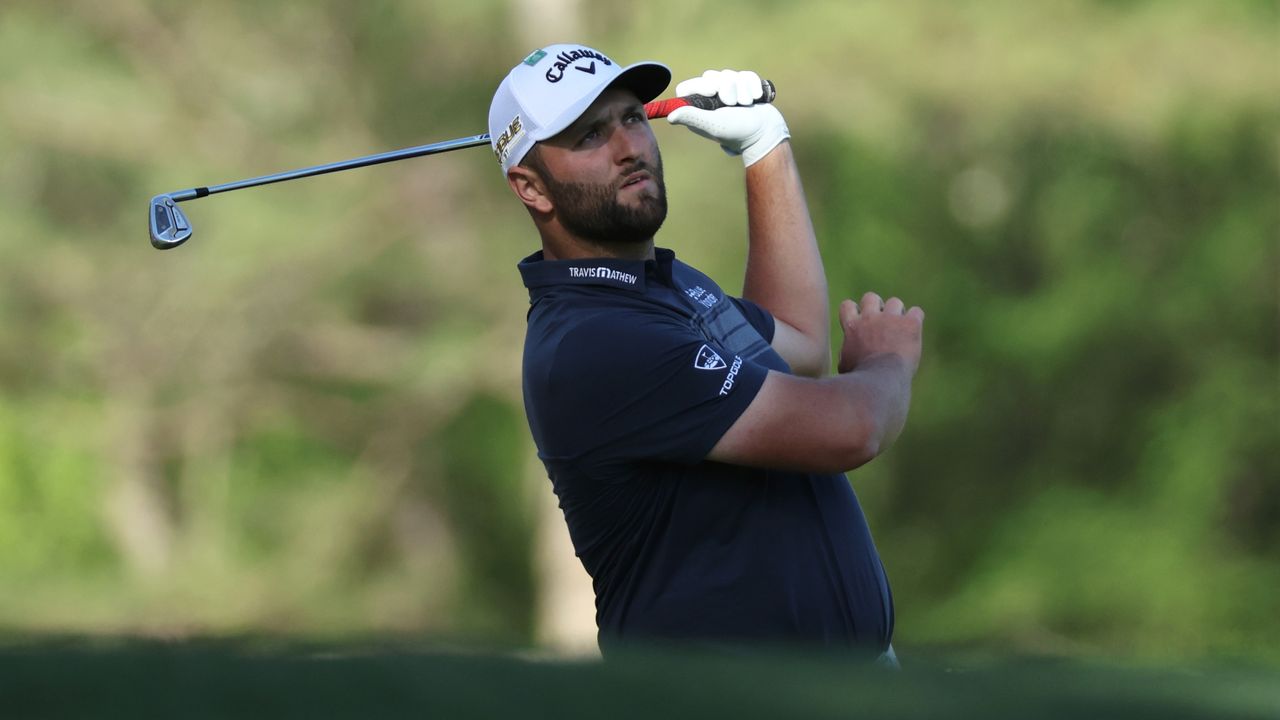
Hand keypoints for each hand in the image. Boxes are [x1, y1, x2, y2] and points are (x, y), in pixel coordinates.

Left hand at [666, 69, 789, 166]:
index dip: (700, 85)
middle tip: (734, 104)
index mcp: (698, 109)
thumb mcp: (714, 125)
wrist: (767, 134)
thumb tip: (670, 116)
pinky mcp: (745, 88)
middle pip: (711, 76)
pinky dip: (753, 84)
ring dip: (742, 89)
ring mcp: (729, 93)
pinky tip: (756, 98)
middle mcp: (710, 100)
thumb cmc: (739, 132)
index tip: (713, 92)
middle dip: (727, 87)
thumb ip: (692, 117)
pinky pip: (745, 74)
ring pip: (730, 74)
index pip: (687, 87)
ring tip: (747, 105)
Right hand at [837, 292, 924, 375]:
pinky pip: (916, 312)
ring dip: (897, 314)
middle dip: (876, 307)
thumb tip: (847, 354)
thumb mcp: (846, 365)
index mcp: (852, 327)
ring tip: (900, 330)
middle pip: (870, 297)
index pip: (848, 305)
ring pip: (895, 302)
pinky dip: (916, 320)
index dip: (855, 312)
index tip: (861, 324)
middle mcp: (870, 318)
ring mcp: (891, 319)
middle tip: (882, 323)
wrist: (880, 380)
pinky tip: (914, 333)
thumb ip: (847, 353)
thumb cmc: (861, 378)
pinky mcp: (910, 324)